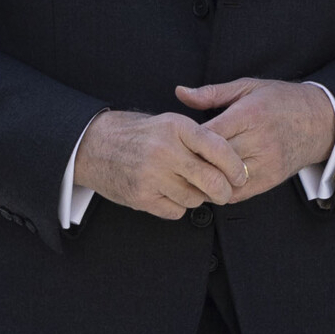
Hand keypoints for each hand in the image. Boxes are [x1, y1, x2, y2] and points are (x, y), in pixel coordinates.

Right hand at [74, 108, 243, 219]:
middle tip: (225, 193)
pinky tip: (171, 195)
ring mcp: (151, 175)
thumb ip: (198, 138)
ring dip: (198, 197)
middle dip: (224, 191)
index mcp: (176, 127)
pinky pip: (175, 211)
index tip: (241, 176)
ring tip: (191, 188)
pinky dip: (178, 207)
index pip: (219, 149)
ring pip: (195, 198)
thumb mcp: (169, 122)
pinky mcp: (140, 196)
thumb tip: (230, 162)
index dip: (235, 167)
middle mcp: (165, 151)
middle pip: (212, 180)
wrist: (93, 145)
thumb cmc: (138, 133)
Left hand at [174, 80, 334, 203]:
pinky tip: (212, 181)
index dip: (189, 140)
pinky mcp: (271, 179)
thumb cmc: (281, 100)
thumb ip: (212, 93)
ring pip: (224, 180)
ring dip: (205, 179)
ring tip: (192, 173)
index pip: (210, 134)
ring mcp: (267, 162)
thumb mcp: (249, 87)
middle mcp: (259, 140)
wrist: (320, 121)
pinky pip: (237, 193)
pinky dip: (220, 190)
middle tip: (177, 160)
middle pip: (214, 159)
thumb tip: (180, 92)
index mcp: (251, 114)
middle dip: (192, 161)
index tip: (178, 140)